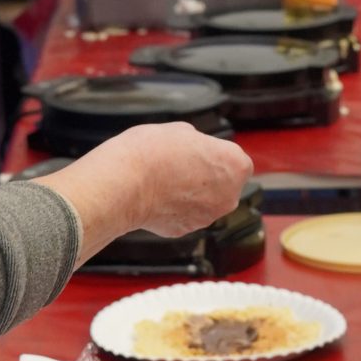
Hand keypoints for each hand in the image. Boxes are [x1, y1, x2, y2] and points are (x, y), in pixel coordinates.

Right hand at [47, 123, 253, 261]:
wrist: (124, 183)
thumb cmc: (152, 152)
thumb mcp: (180, 130)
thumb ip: (199, 143)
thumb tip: (196, 150)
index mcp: (235, 166)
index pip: (235, 159)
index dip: (214, 153)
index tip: (196, 151)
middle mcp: (229, 196)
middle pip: (223, 183)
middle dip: (206, 177)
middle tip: (179, 165)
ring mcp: (208, 216)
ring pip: (204, 201)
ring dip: (191, 193)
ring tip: (164, 180)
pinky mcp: (185, 230)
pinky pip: (184, 215)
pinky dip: (173, 208)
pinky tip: (156, 196)